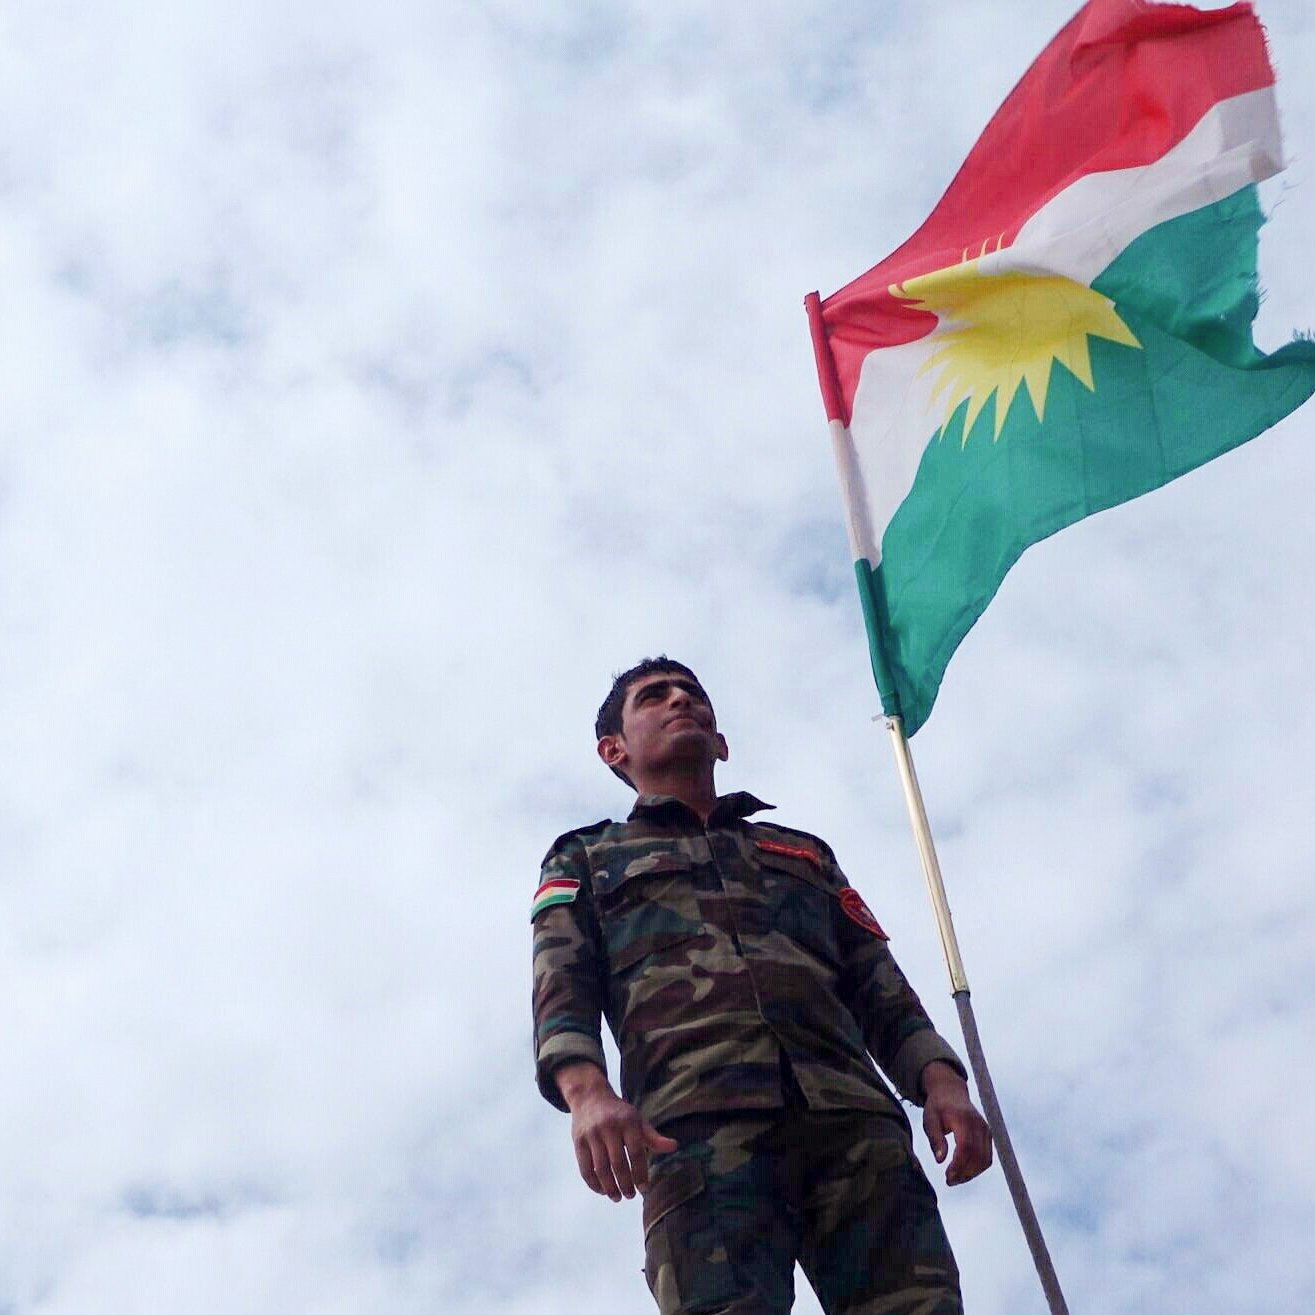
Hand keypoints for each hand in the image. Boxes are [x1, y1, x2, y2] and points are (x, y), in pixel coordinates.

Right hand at [556, 1062, 677, 1200]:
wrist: (590, 1097)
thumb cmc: (619, 1113)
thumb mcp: (637, 1120)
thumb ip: (653, 1137)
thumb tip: (674, 1146)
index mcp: (627, 1121)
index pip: (636, 1152)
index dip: (640, 1173)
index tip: (644, 1189)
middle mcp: (608, 1127)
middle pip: (618, 1163)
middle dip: (625, 1184)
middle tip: (630, 1196)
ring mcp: (591, 1135)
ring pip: (600, 1168)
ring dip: (609, 1187)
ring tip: (617, 1197)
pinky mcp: (578, 1142)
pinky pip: (585, 1168)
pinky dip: (593, 1184)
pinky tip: (602, 1191)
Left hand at [920, 1061, 992, 1185]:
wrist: (950, 1092)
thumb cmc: (937, 1107)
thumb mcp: (930, 1120)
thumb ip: (935, 1139)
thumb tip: (940, 1160)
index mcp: (963, 1119)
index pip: (966, 1147)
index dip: (958, 1165)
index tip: (947, 1176)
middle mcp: (978, 1124)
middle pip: (977, 1156)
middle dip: (964, 1173)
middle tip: (949, 1180)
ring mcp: (986, 1130)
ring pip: (985, 1159)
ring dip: (971, 1173)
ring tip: (955, 1178)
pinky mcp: (988, 1135)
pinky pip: (987, 1157)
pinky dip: (977, 1168)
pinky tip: (963, 1171)